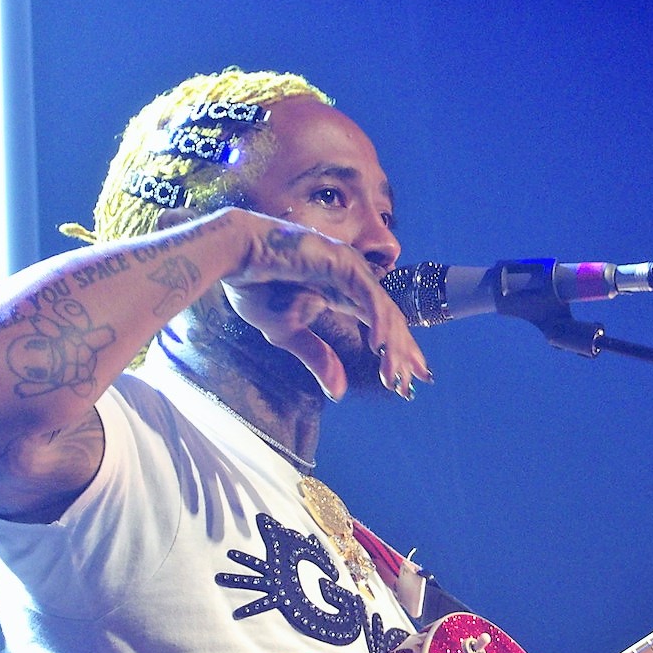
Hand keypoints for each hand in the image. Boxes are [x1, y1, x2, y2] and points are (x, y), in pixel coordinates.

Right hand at [219, 208, 428, 400]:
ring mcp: (351, 268)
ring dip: (393, 345)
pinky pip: (369, 296)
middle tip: (417, 380)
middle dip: (405, 352)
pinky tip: (380, 347)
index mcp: (344, 294)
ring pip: (385, 309)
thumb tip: (338, 393)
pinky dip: (378, 322)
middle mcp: (354, 280)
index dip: (396, 351)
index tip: (405, 381)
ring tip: (394, 374)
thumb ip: (318, 358)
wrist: (235, 259)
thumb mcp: (289, 334)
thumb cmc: (256, 289)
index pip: (380, 324)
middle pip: (391, 319)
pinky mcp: (343, 263)